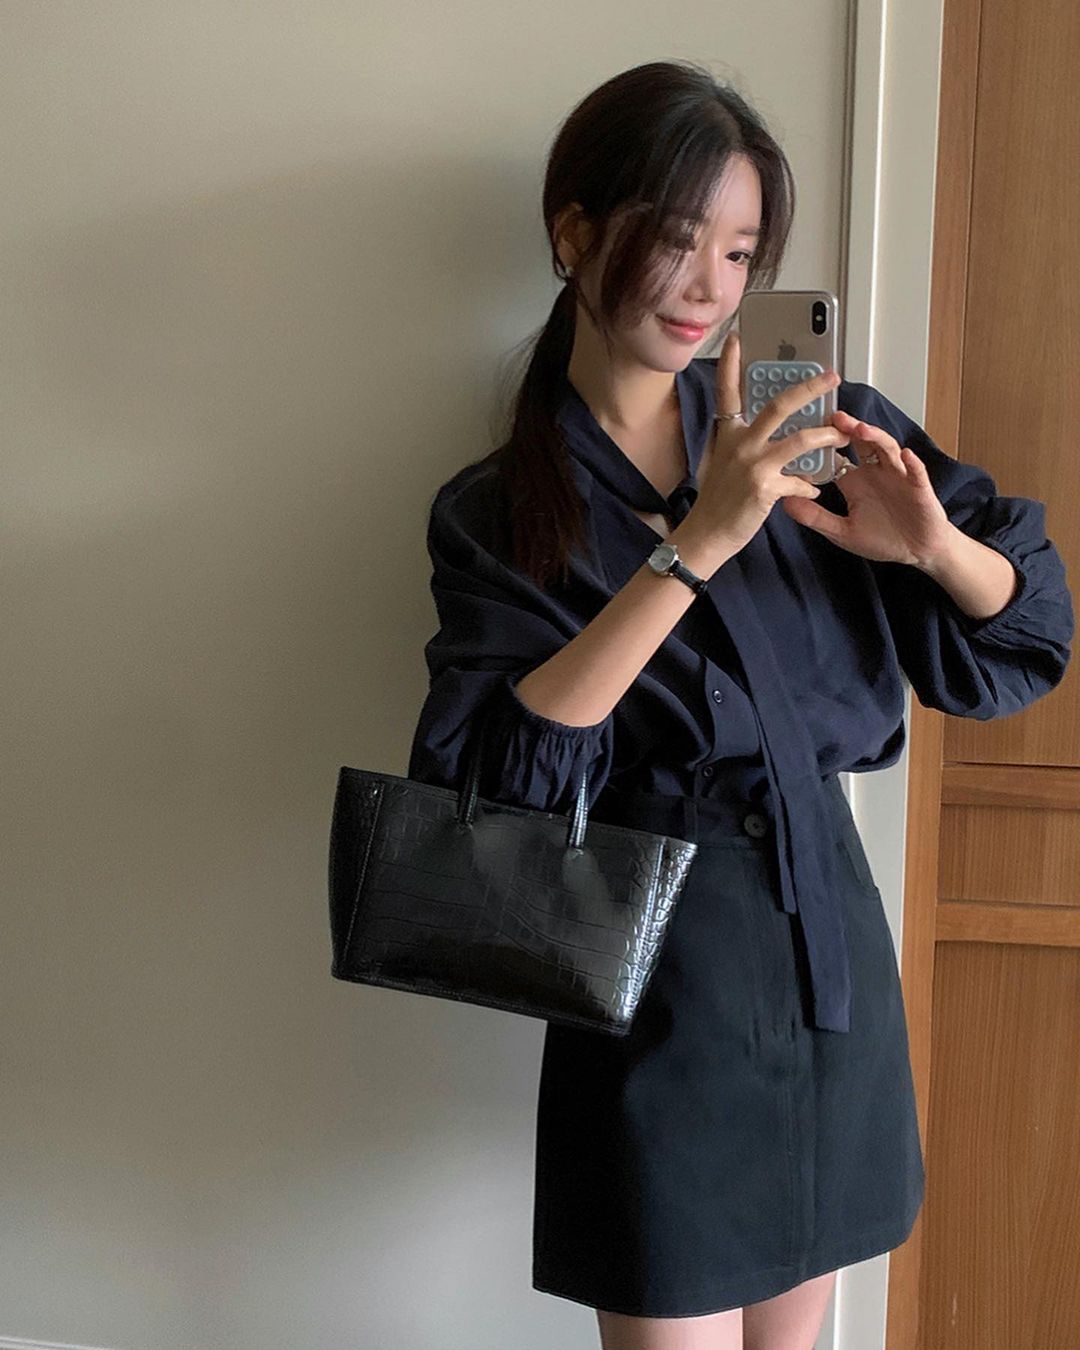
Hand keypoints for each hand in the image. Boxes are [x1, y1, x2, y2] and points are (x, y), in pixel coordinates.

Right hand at [693, 332, 851, 557]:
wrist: (706, 534)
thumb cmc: (717, 500)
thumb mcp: (723, 461)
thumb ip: (744, 443)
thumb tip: (771, 432)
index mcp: (728, 433)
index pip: (727, 391)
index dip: (730, 363)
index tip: (737, 337)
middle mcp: (739, 443)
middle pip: (780, 405)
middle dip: (810, 388)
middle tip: (832, 378)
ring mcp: (752, 464)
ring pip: (800, 439)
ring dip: (826, 437)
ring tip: (841, 437)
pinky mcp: (765, 487)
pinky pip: (800, 480)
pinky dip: (810, 484)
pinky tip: (814, 488)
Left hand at [779, 408, 955, 566]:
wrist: (918, 551)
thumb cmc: (882, 539)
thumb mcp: (842, 532)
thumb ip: (816, 517)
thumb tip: (785, 502)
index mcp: (855, 481)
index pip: (836, 455)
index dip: (823, 443)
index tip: (806, 430)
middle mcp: (876, 472)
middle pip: (861, 443)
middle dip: (849, 428)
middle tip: (834, 416)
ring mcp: (898, 477)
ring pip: (888, 449)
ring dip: (876, 437)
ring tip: (861, 429)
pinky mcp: (920, 488)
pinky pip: (916, 472)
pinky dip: (912, 464)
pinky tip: (905, 456)